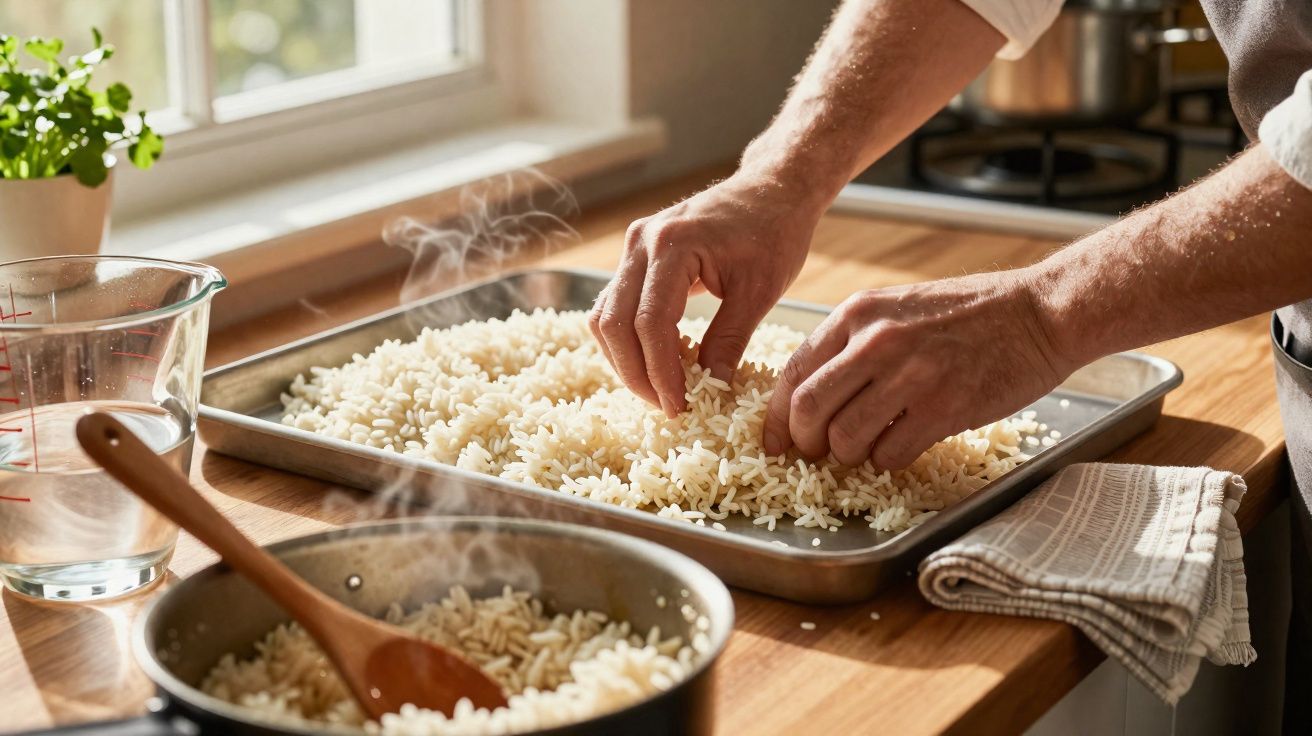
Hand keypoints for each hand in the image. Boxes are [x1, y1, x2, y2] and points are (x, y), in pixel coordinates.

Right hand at [590, 170, 824, 415]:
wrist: (772, 188)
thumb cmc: (774, 231)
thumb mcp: (760, 291)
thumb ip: (730, 339)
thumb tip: (710, 387)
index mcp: (673, 245)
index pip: (649, 322)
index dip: (659, 371)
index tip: (678, 405)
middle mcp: (641, 243)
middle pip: (614, 323)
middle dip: (636, 373)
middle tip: (667, 406)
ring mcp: (634, 247)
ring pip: (605, 317)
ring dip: (626, 360)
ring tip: (661, 390)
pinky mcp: (637, 256)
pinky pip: (615, 306)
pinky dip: (629, 340)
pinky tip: (659, 362)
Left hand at [762, 269, 1071, 467]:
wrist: (1039, 312)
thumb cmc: (969, 313)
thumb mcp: (897, 308)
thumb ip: (853, 343)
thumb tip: (811, 393)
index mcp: (858, 313)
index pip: (794, 372)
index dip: (777, 416)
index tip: (776, 440)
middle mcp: (876, 341)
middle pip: (809, 409)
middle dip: (805, 442)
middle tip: (817, 453)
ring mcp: (910, 375)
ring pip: (846, 437)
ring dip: (849, 454)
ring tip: (868, 447)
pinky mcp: (943, 407)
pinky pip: (890, 453)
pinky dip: (887, 460)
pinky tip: (902, 446)